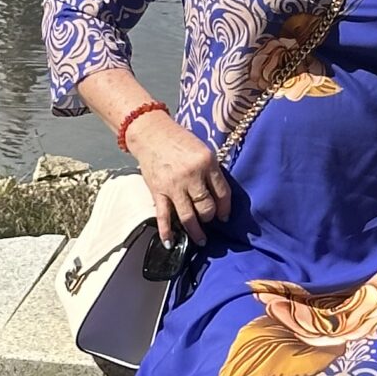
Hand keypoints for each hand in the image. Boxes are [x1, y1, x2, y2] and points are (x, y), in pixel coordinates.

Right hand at [126, 111, 230, 246]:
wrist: (151, 133)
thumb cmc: (179, 140)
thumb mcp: (202, 149)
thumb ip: (210, 171)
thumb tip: (218, 197)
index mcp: (207, 162)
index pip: (223, 192)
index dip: (225, 208)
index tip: (225, 216)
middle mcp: (192, 175)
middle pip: (206, 207)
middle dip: (209, 217)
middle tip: (209, 221)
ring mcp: (174, 185)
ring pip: (188, 216)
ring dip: (196, 231)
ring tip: (201, 240)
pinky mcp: (158, 191)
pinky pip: (163, 216)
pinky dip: (166, 232)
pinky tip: (170, 243)